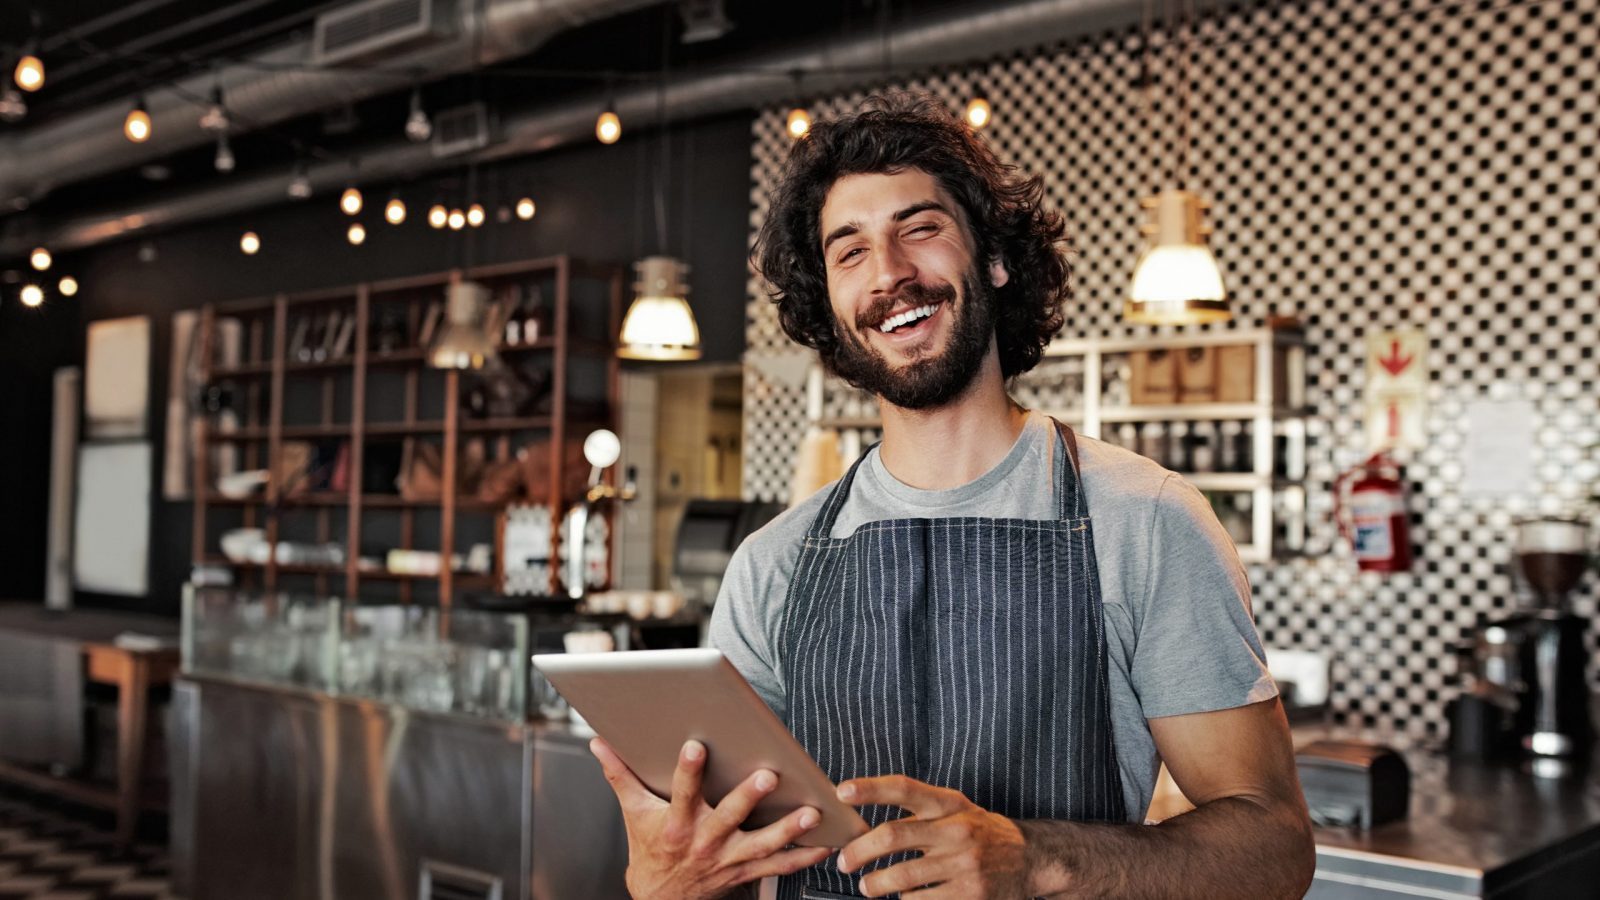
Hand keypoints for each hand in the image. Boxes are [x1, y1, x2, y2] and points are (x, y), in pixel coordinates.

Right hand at [591, 737, 832, 899]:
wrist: (661, 899)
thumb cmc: (650, 849)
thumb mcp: (633, 812)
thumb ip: (620, 775)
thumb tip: (598, 742)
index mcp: (677, 824)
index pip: (681, 792)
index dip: (688, 770)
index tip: (696, 746)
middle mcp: (704, 842)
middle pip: (728, 818)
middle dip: (748, 797)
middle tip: (768, 776)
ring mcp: (728, 859)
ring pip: (761, 845)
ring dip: (788, 830)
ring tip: (811, 812)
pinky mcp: (745, 872)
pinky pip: (778, 867)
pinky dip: (804, 856)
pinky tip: (825, 843)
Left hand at [836, 776, 1028, 898]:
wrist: (1029, 859)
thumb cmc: (979, 831)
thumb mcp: (955, 810)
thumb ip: (917, 813)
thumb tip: (864, 825)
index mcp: (948, 804)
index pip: (904, 788)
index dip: (870, 789)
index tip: (842, 792)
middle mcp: (955, 830)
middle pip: (893, 836)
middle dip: (859, 850)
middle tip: (844, 861)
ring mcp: (963, 864)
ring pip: (902, 876)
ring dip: (875, 884)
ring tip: (867, 886)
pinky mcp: (969, 895)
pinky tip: (904, 897)